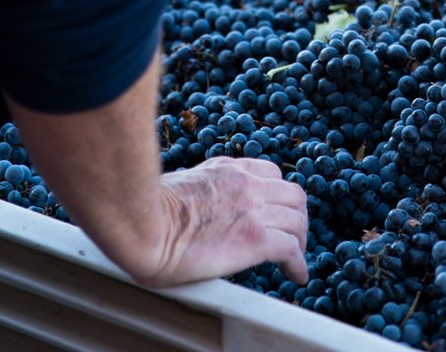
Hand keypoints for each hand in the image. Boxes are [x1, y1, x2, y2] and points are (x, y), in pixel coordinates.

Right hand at [134, 157, 308, 288]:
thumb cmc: (147, 209)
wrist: (144, 223)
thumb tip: (193, 205)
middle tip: (292, 236)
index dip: (278, 195)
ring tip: (296, 259)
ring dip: (301, 241)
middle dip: (297, 216)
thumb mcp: (181, 182)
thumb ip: (199, 189)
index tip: (277, 212)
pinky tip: (297, 275)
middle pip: (292, 195)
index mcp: (229, 169)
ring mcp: (254, 209)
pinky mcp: (255, 238)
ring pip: (297, 220)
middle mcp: (247, 184)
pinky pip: (291, 249)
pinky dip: (299, 264)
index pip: (270, 173)